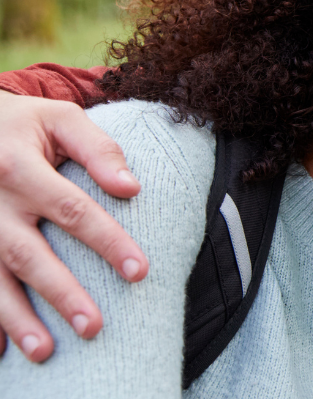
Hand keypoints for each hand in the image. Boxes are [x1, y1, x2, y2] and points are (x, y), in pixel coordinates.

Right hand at [0, 92, 148, 361]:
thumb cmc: (23, 124)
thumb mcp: (59, 119)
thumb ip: (98, 149)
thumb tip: (133, 188)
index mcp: (18, 167)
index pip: (72, 210)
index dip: (107, 242)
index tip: (140, 272)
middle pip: (28, 254)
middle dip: (61, 293)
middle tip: (93, 327)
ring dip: (16, 318)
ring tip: (45, 352)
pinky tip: (2, 351)